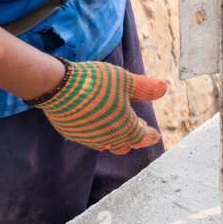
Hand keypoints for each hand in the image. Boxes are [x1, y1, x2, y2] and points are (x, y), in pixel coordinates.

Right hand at [34, 60, 166, 154]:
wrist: (58, 87)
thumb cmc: (95, 83)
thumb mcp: (125, 80)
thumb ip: (145, 87)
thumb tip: (164, 88)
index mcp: (125, 128)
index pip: (142, 137)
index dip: (150, 135)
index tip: (155, 135)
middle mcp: (108, 138)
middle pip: (125, 144)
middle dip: (133, 137)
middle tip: (138, 127)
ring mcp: (88, 138)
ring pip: (107, 143)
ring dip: (115, 136)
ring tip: (118, 123)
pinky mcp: (73, 133)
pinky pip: (90, 138)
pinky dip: (98, 132)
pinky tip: (97, 120)